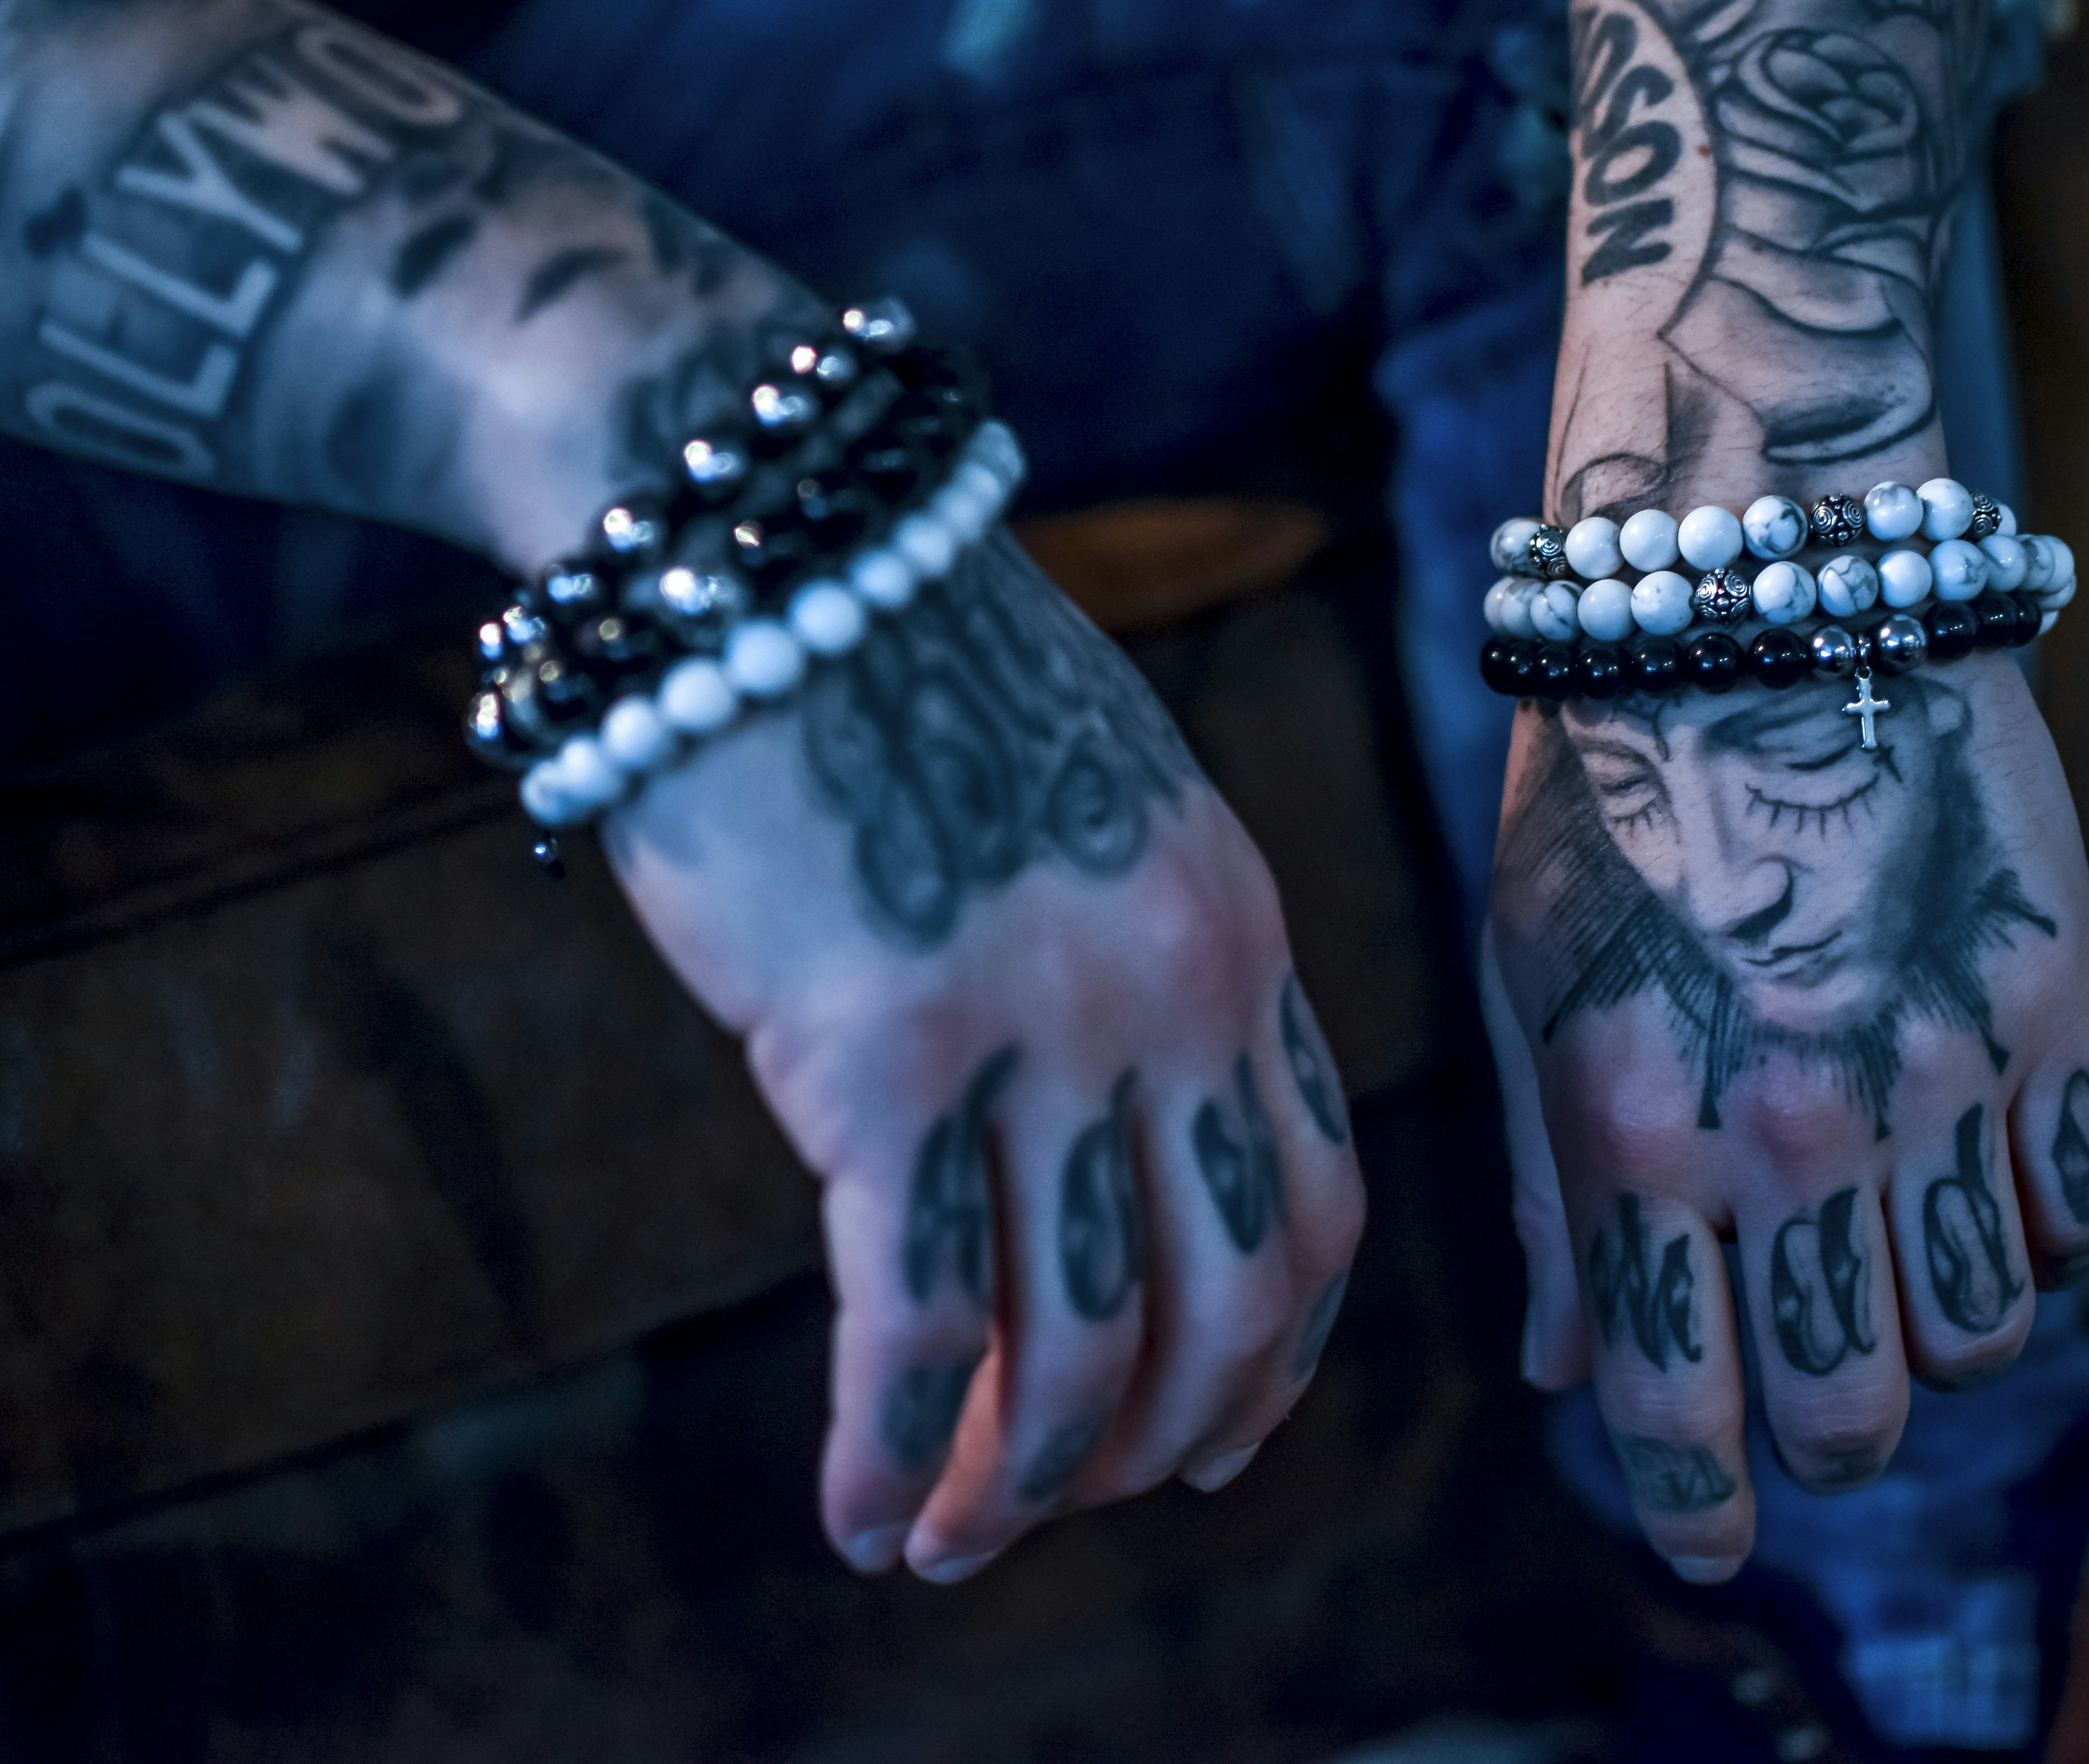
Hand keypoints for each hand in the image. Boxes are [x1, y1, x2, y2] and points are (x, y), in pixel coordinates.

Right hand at [601, 528, 1362, 1581]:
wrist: (767, 540)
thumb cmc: (903, 675)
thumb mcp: (1078, 821)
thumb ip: (1121, 973)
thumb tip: (1094, 1155)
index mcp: (1236, 931)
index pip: (1321, 1200)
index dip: (1277, 1354)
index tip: (1214, 1443)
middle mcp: (1173, 987)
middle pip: (1228, 1293)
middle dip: (1162, 1444)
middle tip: (1074, 1515)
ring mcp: (1039, 1021)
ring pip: (1073, 1334)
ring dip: (1018, 1481)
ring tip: (945, 1548)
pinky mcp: (883, 1049)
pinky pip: (913, 1313)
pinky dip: (890, 1443)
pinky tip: (856, 1516)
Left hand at [1485, 650, 2088, 1581]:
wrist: (1758, 601)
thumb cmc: (1603, 793)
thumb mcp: (1524, 984)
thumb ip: (1544, 1190)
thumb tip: (1562, 1370)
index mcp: (1635, 1131)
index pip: (1677, 1408)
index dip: (1692, 1505)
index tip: (1701, 1536)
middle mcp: (1794, 1133)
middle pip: (1848, 1414)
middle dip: (1815, 1437)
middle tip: (1796, 1392)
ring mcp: (1941, 1080)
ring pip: (1973, 1340)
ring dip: (1923, 1336)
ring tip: (1878, 1257)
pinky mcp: (2058, 1015)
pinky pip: (2076, 1221)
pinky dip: (2025, 1234)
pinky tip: (1967, 1170)